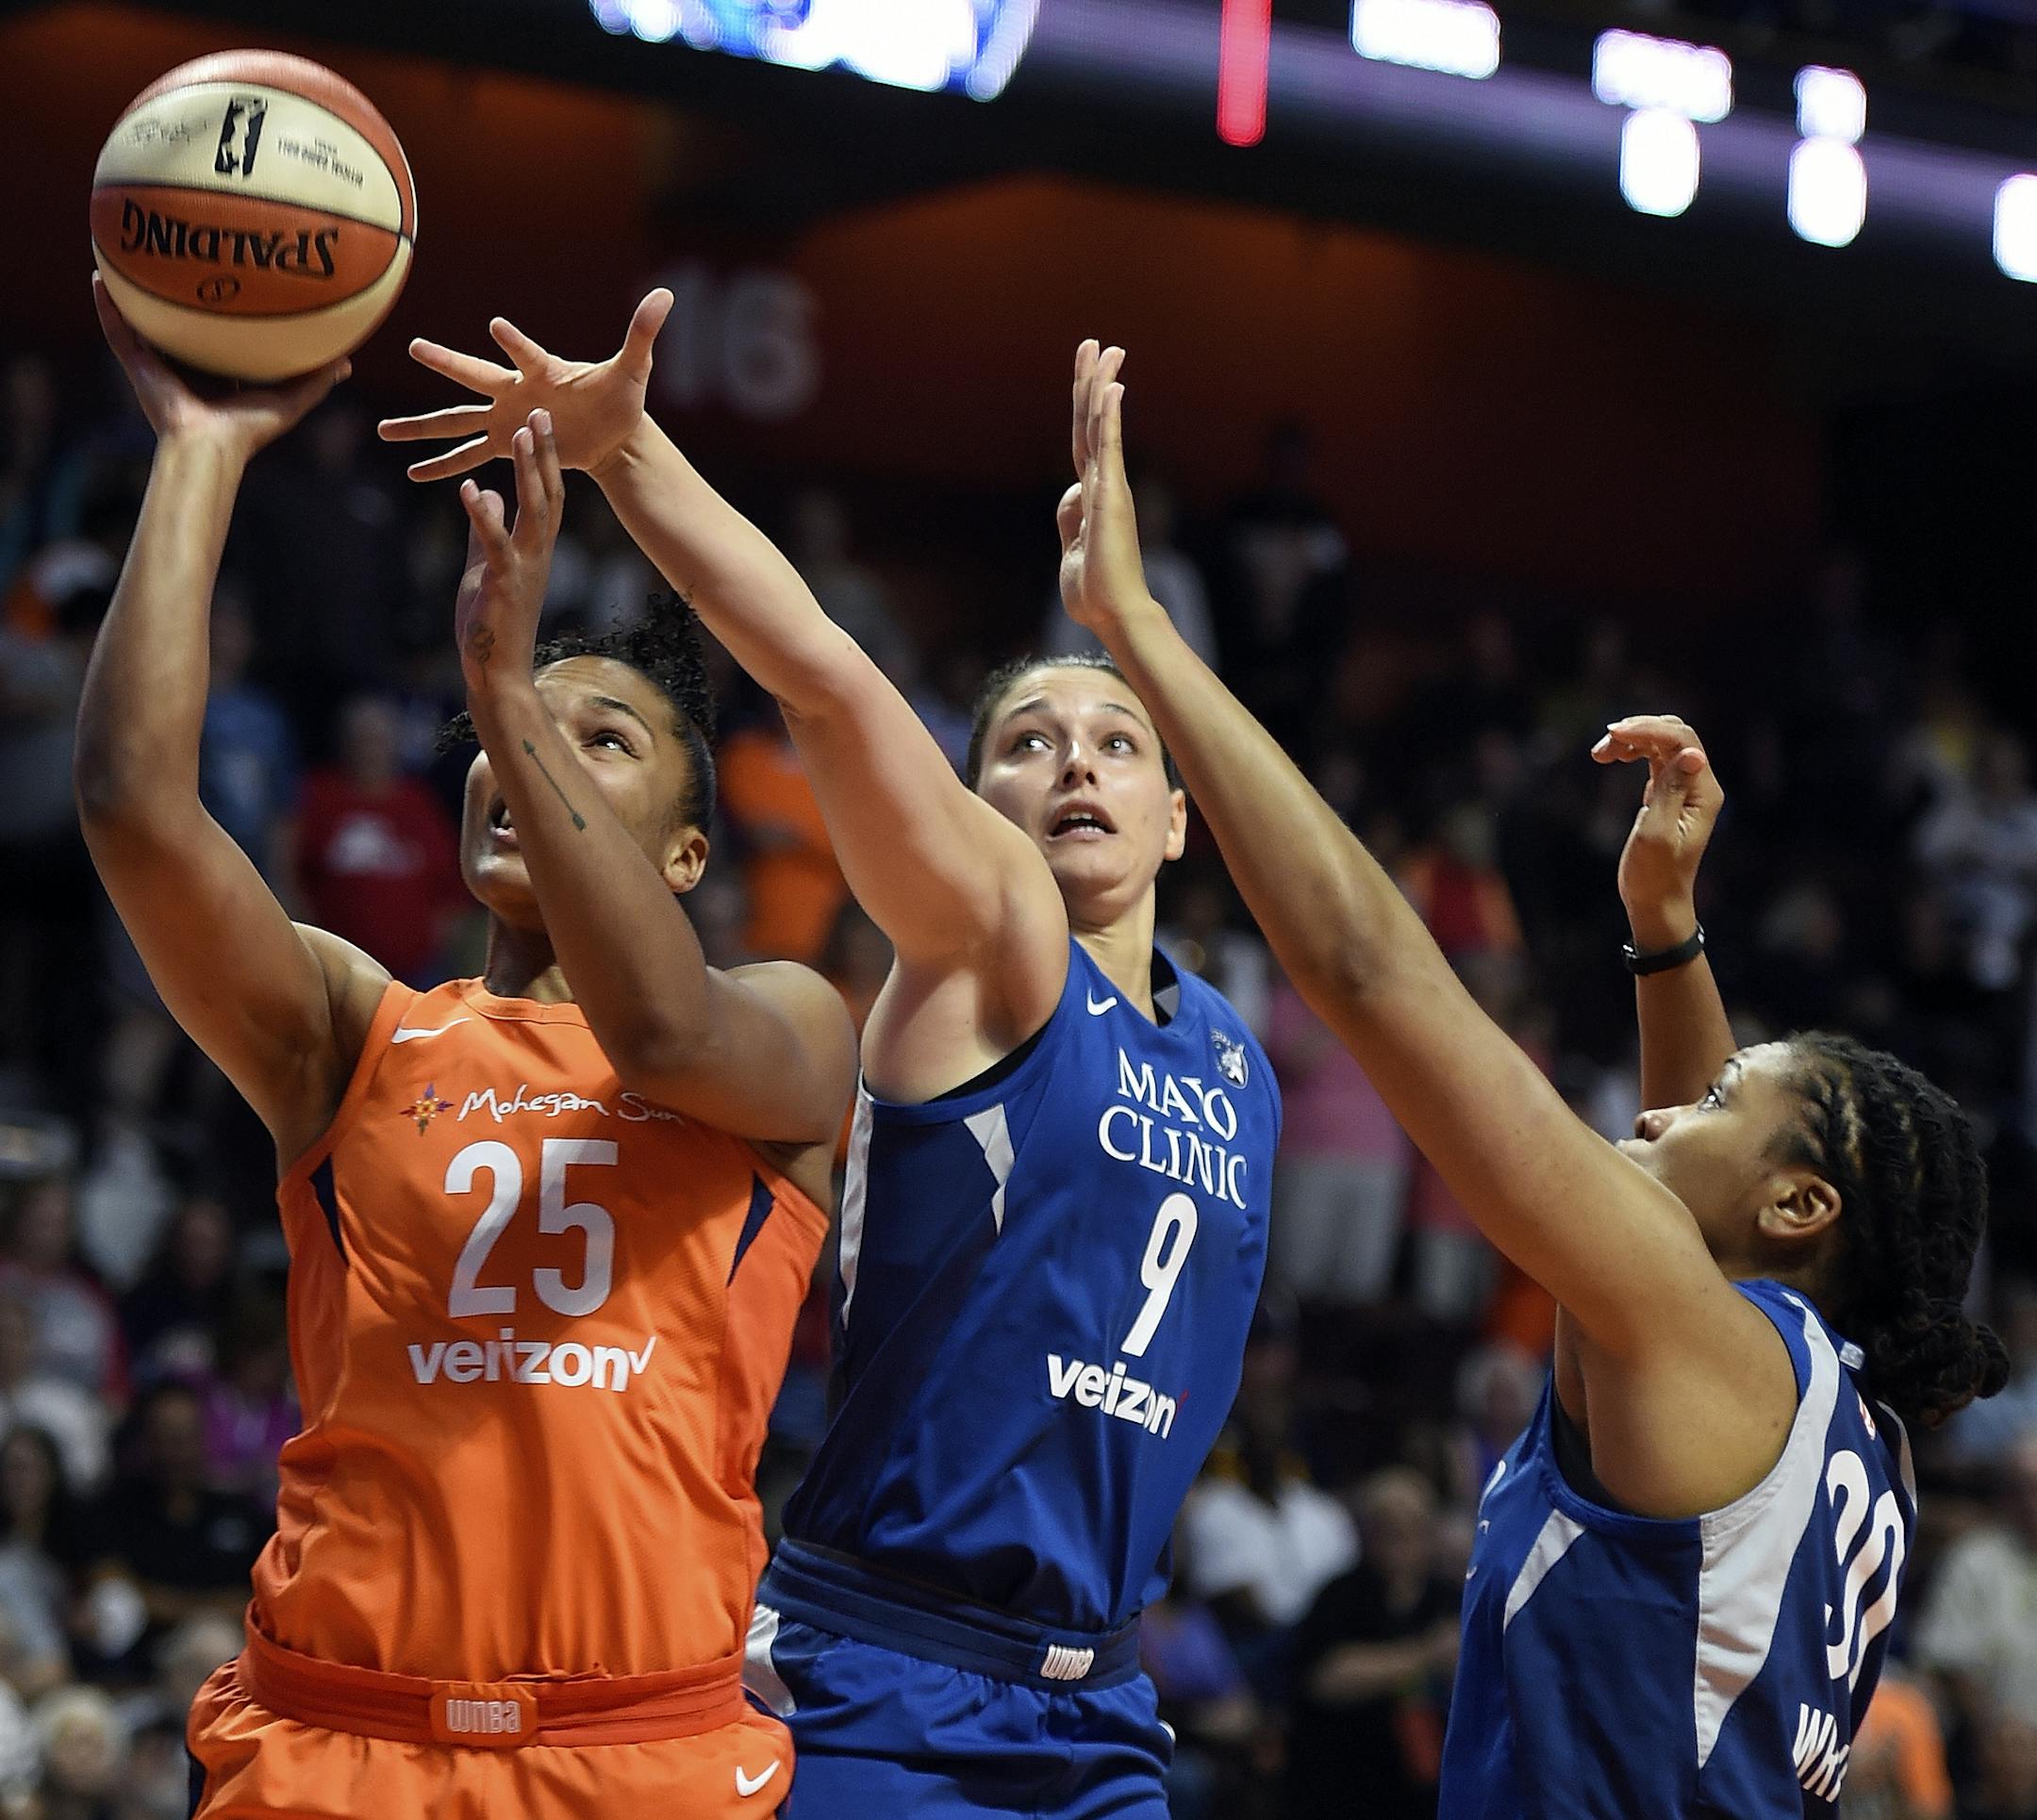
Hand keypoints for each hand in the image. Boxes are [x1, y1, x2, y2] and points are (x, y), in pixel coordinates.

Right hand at [93, 275, 346, 461]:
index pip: (218, 341)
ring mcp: (158, 368)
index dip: (221, 318)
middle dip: (176, 301)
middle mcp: (185, 370)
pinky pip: (117, 330)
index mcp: (217, 377)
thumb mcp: (290, 400)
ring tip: (126, 259)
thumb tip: (346, 361)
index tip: (229, 286)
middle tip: (176, 262)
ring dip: (133, 296)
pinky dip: (106, 306)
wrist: (210, 445)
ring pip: (142, 325)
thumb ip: (316, 381)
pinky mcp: (137, 368)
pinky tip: (99, 277)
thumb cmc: (250, 429)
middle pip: (178, 329)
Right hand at [378, 290, 672, 481]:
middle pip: (474, 376)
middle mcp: (516, 391)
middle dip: (446, 363)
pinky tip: (412, 475)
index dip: (516, 341)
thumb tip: (665, 295)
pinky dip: (444, 469)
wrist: (615, 434)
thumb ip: (642, 335)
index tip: (497, 327)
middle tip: (413, 346)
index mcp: (543, 370)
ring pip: (456, 422)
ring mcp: (506, 419)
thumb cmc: (620, 398)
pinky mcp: (507, 447)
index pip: (528, 352)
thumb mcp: (632, 370)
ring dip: (420, 428)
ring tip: (381, 431)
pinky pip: (469, 459)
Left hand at [454, 409, 564, 699]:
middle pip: (547, 494)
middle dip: (543, 453)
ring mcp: (525, 567)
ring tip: (518, 434)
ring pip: (532, 511)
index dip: (544, 458)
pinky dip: (482, 515)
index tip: (539, 422)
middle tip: (540, 411)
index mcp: (535, 548)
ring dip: (526, 471)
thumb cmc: (493, 623)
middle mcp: (538, 553)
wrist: (498, 671)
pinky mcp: (504, 583)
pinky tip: (469, 487)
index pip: (546, 495)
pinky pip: (495, 543)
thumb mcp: (486, 565)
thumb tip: (486, 495)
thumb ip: (485, 529)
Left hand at [1056, 340, 1153, 637]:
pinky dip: (1109, 417)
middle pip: (1092, 422)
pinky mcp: (1111, 497)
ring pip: (1099, 426)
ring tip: (1105, 350)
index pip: (1084, 439)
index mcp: (1091, 495)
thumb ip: (1071, 518)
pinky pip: (1108, 449)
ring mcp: (1108, 487)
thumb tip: (1071, 494)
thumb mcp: (1073, 548)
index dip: (1084, 406)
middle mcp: (1103, 484)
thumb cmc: (1095, 590)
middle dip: (1092, 381)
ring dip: (1100, 385)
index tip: (1088, 375)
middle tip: (1095, 343)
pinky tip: (1112, 388)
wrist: (1113, 613)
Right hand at [1592, 713, 1722, 948]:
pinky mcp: (1667, 793)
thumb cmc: (1654, 874)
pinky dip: (1632, 752)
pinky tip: (1611, 758)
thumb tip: (1692, 753)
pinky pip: (1653, 759)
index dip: (1647, 730)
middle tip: (1604, 745)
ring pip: (1661, 743)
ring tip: (1601, 753)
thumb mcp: (1656, 833)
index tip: (1613, 734)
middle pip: (1674, 734)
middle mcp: (1699, 785)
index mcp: (1704, 793)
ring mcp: (1684, 788)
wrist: (1656, 901)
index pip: (1682, 741)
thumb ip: (1671, 791)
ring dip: (1631, 740)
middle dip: (1639, 730)